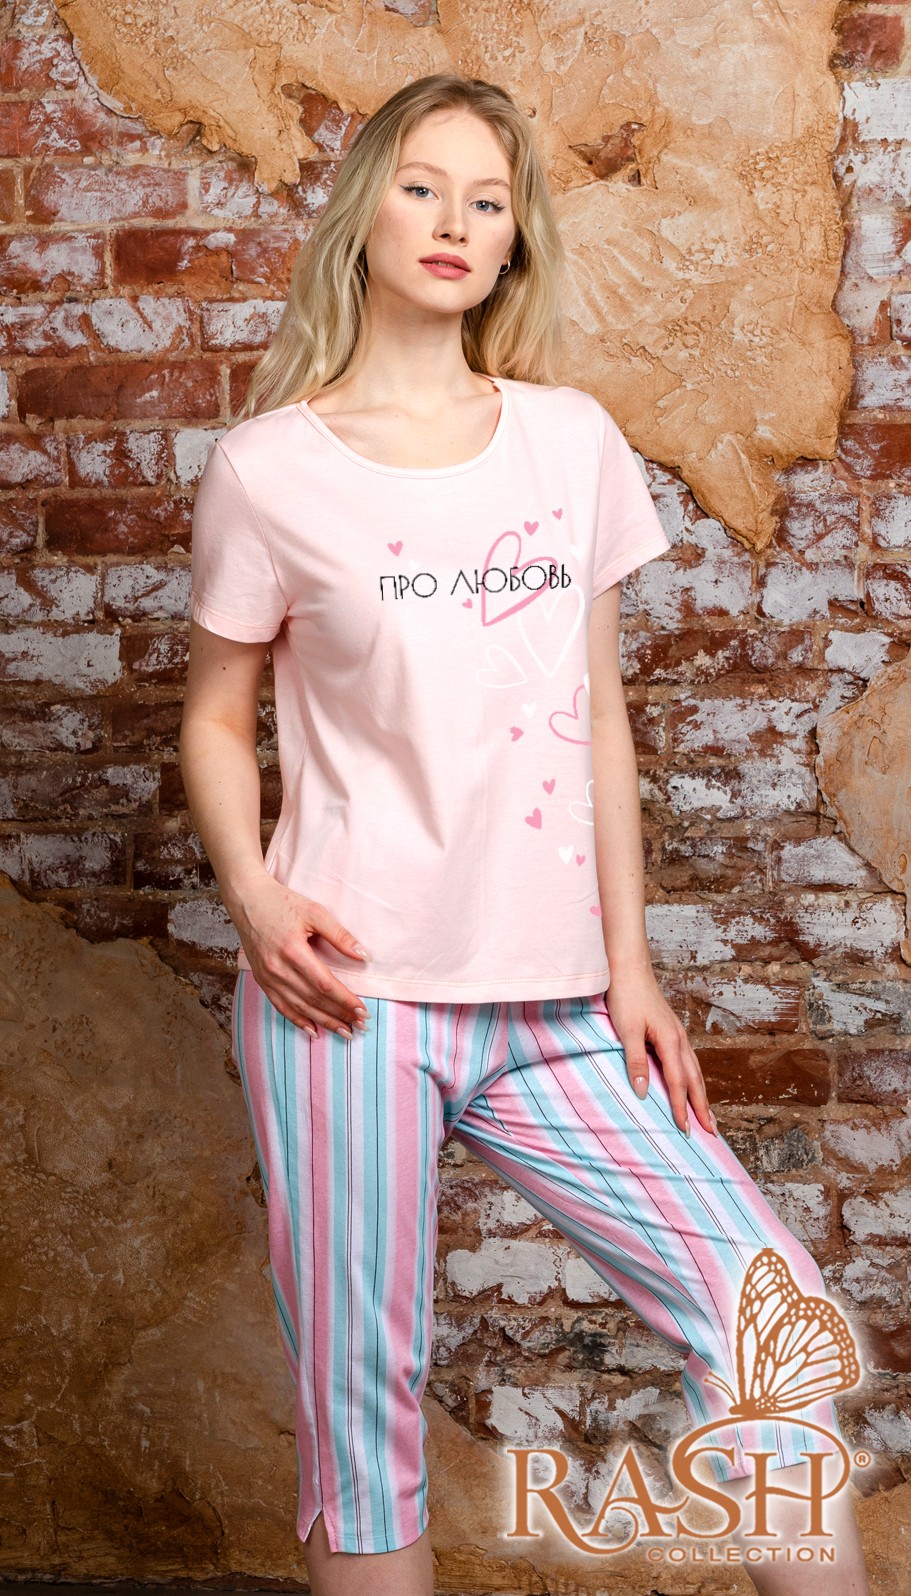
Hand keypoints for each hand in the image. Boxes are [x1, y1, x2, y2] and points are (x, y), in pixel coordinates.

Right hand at [231, 875, 370, 1039]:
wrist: (247, 900)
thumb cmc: (282, 903)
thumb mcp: (315, 912)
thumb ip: (340, 935)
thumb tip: (363, 956)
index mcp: (293, 951)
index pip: (325, 984)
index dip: (345, 1000)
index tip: (363, 1010)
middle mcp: (278, 968)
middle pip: (313, 1000)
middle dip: (339, 1014)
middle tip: (360, 1025)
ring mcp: (268, 977)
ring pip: (299, 1007)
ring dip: (323, 1021)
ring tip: (344, 1031)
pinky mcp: (261, 980)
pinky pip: (281, 1006)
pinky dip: (298, 1021)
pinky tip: (314, 1030)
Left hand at [604, 966, 717, 1138]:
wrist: (629, 970)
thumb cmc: (626, 998)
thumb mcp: (627, 1030)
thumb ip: (635, 1061)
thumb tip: (644, 1092)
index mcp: (670, 1041)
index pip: (679, 1083)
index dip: (682, 1108)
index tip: (686, 1131)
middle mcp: (680, 1039)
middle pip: (696, 1080)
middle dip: (703, 1108)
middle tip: (712, 1133)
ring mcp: (678, 1035)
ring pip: (695, 1072)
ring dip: (702, 1096)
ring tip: (708, 1117)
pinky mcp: (672, 1032)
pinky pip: (689, 1062)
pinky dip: (694, 1080)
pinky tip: (692, 1086)